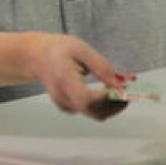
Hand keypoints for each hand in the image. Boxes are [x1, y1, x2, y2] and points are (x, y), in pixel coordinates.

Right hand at [0, 31, 130, 120]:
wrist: (36, 57)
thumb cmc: (58, 49)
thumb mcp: (81, 50)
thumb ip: (102, 67)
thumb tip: (121, 83)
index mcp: (65, 80)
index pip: (88, 99)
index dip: (108, 98)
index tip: (123, 88)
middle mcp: (63, 97)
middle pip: (94, 112)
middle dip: (116, 105)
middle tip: (129, 91)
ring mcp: (65, 105)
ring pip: (95, 114)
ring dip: (112, 106)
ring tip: (121, 90)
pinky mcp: (68, 107)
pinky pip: (90, 111)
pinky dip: (104, 105)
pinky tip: (108, 92)